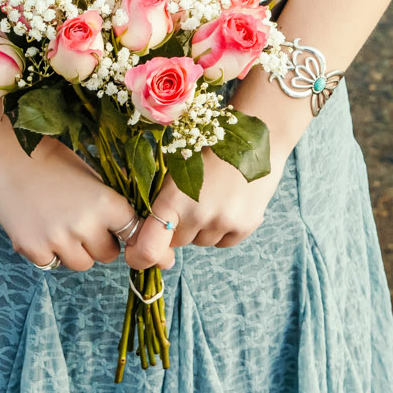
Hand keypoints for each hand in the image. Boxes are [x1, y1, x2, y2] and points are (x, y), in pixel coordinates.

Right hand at [0, 136, 136, 271]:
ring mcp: (57, 240)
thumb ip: (110, 202)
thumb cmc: (53, 161)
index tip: (118, 229)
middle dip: (100, 243)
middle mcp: (84, 225)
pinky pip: (52, 265)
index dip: (125, 230)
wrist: (10, 156)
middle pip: (108, 255)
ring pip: (82, 264)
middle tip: (85, 226)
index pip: (132, 232)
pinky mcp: (33, 249)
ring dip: (76, 252)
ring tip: (62, 227)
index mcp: (104, 202)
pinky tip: (41, 229)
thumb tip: (136, 222)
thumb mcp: (91, 176)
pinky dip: (49, 252)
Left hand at [122, 146, 288, 270]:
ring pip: (202, 242)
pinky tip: (229, 202)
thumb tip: (146, 233)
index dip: (140, 256)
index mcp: (173, 199)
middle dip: (178, 228)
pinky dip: (224, 229)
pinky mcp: (246, 226)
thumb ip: (163, 202)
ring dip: (202, 228)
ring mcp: (224, 222)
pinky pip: (224, 242)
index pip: (148, 248)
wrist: (253, 136)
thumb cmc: (208, 148)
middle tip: (190, 201)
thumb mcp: (177, 168)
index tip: (139, 253)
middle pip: (177, 242)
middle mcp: (198, 215)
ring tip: (214, 196)